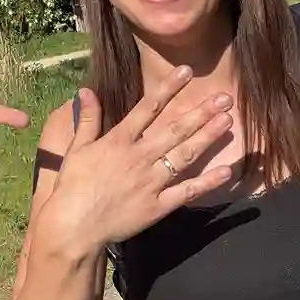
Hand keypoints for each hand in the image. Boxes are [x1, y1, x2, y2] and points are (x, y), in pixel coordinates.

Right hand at [39, 65, 233, 259]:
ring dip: (208, 137)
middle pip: (175, 130)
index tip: (187, 72)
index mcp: (119, 141)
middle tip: (224, 97)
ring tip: (228, 121)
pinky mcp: (158, 206)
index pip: (148, 108)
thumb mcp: (76, 149)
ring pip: (185, 156)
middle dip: (201, 112)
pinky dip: (208, 182)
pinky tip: (227, 170)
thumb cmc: (72, 186)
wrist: (74, 226)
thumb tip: (86, 90)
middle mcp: (139, 157)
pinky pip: (187, 191)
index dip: (169, 88)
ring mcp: (151, 182)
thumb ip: (87, 119)